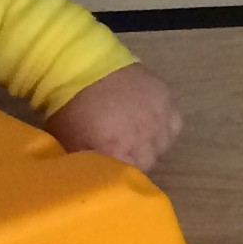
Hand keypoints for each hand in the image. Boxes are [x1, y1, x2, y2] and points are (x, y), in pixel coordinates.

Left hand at [49, 64, 181, 172]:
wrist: (81, 64)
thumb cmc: (70, 106)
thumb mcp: (69, 142)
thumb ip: (86, 164)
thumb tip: (93, 179)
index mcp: (119, 152)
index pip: (131, 178)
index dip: (121, 173)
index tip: (113, 167)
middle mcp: (144, 139)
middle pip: (149, 162)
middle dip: (136, 158)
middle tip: (121, 147)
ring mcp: (159, 118)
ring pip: (163, 144)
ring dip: (151, 142)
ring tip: (135, 132)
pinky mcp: (167, 99)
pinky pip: (173, 124)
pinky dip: (163, 125)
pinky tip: (149, 120)